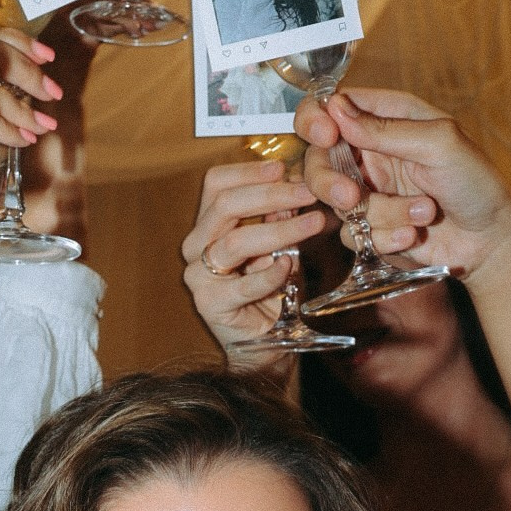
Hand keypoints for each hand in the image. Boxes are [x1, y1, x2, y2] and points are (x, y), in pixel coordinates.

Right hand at [181, 160, 328, 352]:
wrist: (264, 343)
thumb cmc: (270, 291)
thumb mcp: (278, 245)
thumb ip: (279, 218)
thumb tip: (296, 185)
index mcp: (207, 225)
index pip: (216, 184)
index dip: (249, 171)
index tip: (284, 167)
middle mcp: (196, 246)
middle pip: (225, 205)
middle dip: (272, 194)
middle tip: (308, 192)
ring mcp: (199, 276)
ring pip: (235, 241)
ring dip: (280, 230)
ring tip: (313, 224)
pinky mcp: (211, 305)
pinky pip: (244, 284)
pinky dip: (270, 274)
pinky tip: (289, 265)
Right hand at [294, 88, 510, 282]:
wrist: (491, 240)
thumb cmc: (475, 182)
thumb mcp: (438, 144)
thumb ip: (385, 129)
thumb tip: (336, 109)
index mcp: (389, 119)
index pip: (334, 106)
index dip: (317, 119)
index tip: (326, 137)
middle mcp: (372, 152)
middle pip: (318, 159)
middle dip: (329, 181)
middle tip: (351, 197)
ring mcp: (369, 191)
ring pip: (337, 203)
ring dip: (381, 213)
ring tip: (424, 212)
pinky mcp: (370, 226)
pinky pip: (353, 233)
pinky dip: (384, 236)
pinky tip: (413, 234)